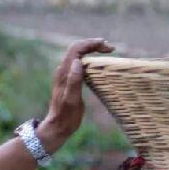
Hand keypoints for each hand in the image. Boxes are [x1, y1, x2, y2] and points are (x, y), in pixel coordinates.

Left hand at [36, 38, 114, 152]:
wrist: (58, 125)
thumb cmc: (66, 115)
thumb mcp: (72, 99)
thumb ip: (74, 80)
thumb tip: (78, 62)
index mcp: (64, 73)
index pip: (76, 49)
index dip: (90, 44)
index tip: (106, 45)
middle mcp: (64, 70)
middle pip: (77, 49)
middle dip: (93, 44)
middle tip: (110, 48)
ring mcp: (66, 74)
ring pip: (79, 54)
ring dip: (92, 49)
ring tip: (107, 51)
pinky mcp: (70, 79)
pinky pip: (80, 62)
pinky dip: (91, 58)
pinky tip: (99, 63)